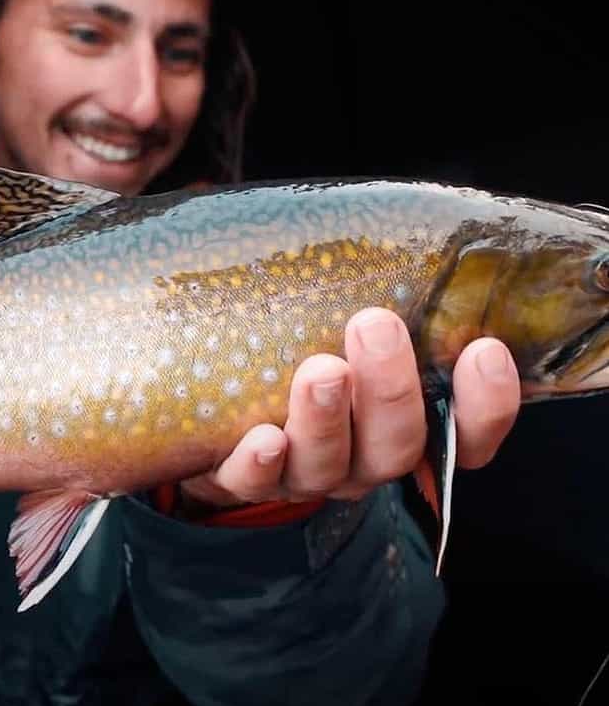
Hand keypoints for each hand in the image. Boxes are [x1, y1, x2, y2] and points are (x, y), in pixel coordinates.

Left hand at [181, 306, 520, 509]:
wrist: (219, 407)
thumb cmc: (299, 345)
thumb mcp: (342, 318)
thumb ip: (379, 289)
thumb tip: (402, 222)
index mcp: (401, 422)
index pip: (466, 433)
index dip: (487, 404)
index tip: (486, 351)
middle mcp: (361, 456)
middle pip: (397, 445)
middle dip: (391, 389)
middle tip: (375, 324)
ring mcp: (303, 472)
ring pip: (330, 465)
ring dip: (327, 419)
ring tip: (321, 370)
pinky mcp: (243, 478)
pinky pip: (254, 483)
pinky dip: (260, 464)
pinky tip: (263, 439)